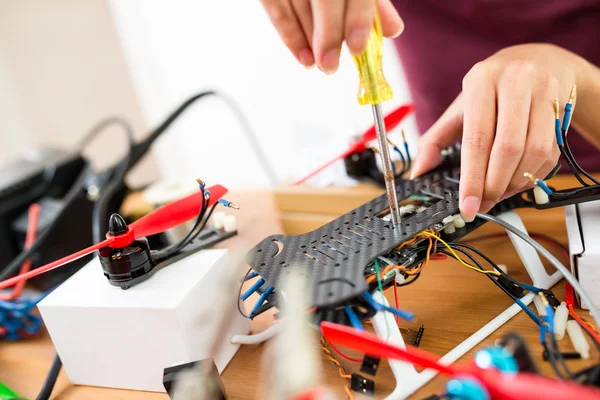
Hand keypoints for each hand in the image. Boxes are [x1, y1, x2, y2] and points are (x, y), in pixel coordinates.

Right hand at [260, 0, 402, 72]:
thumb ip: (373, 5)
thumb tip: (393, 30)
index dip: (358, 18)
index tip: (357, 48)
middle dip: (327, 33)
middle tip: (330, 65)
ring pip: (297, 4)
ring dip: (307, 39)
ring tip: (318, 64)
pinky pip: (275, 8)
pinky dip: (289, 35)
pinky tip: (303, 57)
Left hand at [410, 44, 587, 220]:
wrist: (538, 61)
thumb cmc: (492, 90)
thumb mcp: (460, 108)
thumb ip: (435, 140)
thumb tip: (418, 172)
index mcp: (480, 80)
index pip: (477, 139)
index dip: (472, 178)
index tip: (467, 205)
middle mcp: (514, 80)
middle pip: (507, 148)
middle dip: (494, 184)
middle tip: (483, 204)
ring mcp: (542, 90)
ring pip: (533, 152)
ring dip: (515, 182)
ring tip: (499, 194)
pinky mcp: (562, 103)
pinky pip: (551, 151)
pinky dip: (532, 174)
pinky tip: (517, 180)